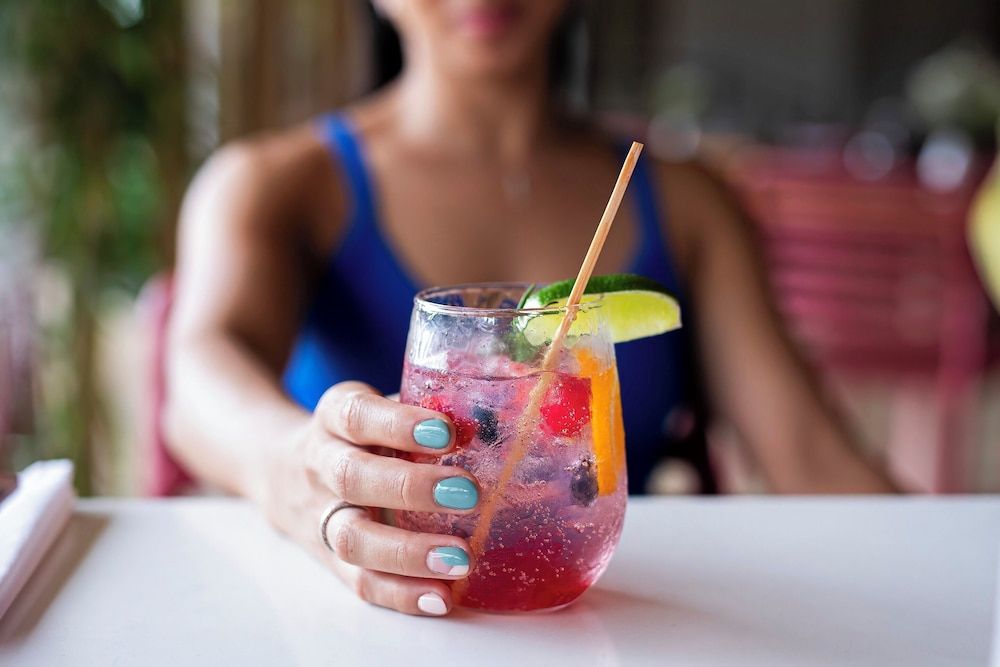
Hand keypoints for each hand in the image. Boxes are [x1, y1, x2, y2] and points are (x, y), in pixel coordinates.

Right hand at [252, 381, 478, 615]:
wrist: (278, 469)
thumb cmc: (357, 434)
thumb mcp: (378, 406)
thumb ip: (428, 404)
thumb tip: (499, 403)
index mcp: (334, 418)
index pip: (358, 416)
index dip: (399, 424)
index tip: (446, 432)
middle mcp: (320, 465)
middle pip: (352, 478)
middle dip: (410, 488)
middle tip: (467, 492)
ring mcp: (321, 517)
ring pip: (352, 539)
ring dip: (408, 553)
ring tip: (460, 558)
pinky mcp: (330, 561)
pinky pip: (360, 582)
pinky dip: (401, 594)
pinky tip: (442, 597)